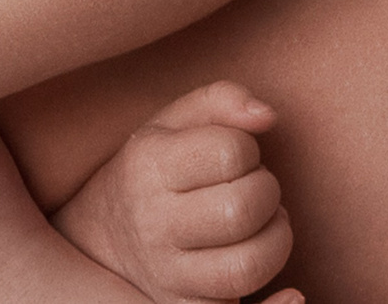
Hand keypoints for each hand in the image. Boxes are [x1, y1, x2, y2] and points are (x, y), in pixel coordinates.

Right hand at [51, 82, 298, 303]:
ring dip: (277, 240)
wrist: (97, 239)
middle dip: (268, 193)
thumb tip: (268, 116)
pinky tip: (291, 292)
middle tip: (256, 190)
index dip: (247, 149)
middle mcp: (151, 222)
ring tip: (265, 225)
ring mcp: (167, 273)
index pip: (229, 151)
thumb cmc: (151, 173)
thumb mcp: (169, 125)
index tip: (234, 156)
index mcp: (146, 166)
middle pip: (242, 209)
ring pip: (248, 265)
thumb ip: (218, 102)